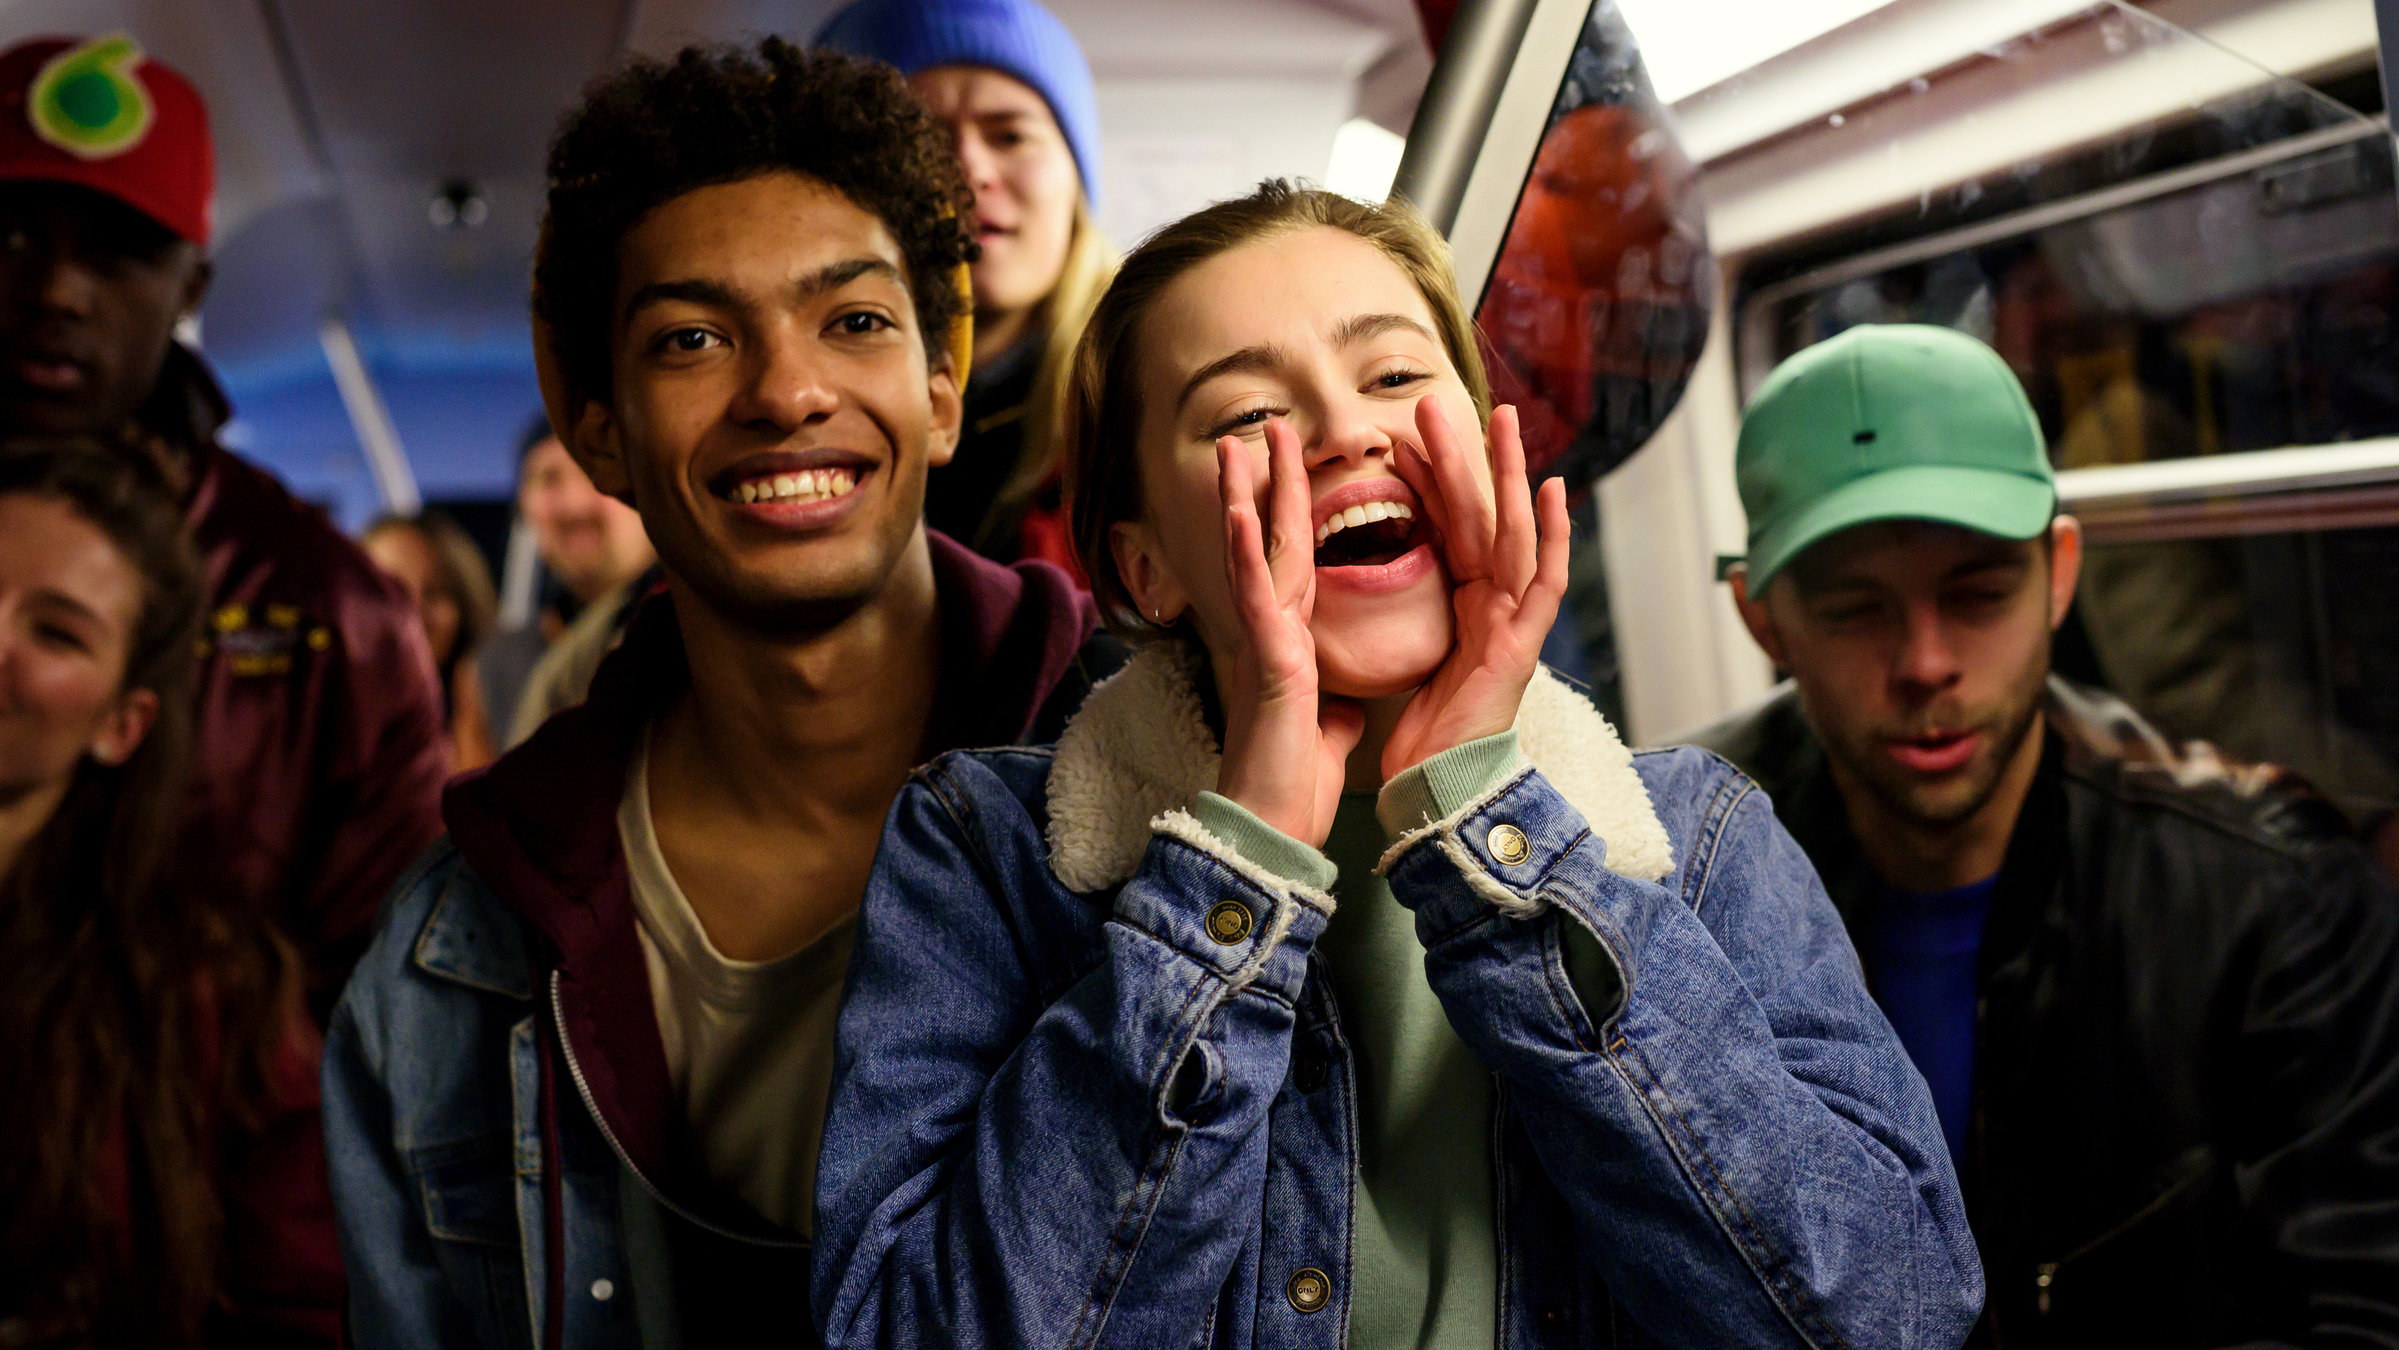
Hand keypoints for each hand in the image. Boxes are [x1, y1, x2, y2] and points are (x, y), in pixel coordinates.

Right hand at [1213, 419, 1366, 846]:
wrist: (1272, 826)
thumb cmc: (1290, 784)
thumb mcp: (1325, 732)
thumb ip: (1334, 705)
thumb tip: (1345, 703)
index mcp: (1291, 645)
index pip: (1298, 565)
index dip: (1296, 518)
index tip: (1294, 474)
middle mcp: (1271, 634)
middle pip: (1271, 544)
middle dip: (1269, 486)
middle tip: (1266, 431)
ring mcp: (1263, 643)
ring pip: (1255, 555)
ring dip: (1245, 498)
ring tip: (1240, 447)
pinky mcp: (1266, 662)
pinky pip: (1254, 596)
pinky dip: (1244, 551)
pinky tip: (1238, 512)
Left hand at [1382, 401, 1569, 779]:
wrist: (1434, 787)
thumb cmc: (1420, 732)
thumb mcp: (1410, 653)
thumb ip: (1413, 612)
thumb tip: (1385, 574)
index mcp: (1465, 604)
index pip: (1445, 528)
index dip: (1425, 483)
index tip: (1401, 442)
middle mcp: (1495, 606)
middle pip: (1481, 516)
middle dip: (1463, 458)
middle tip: (1438, 404)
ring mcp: (1515, 623)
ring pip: (1513, 533)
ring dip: (1507, 474)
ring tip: (1500, 419)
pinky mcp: (1523, 647)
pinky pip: (1543, 583)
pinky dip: (1553, 536)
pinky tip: (1551, 491)